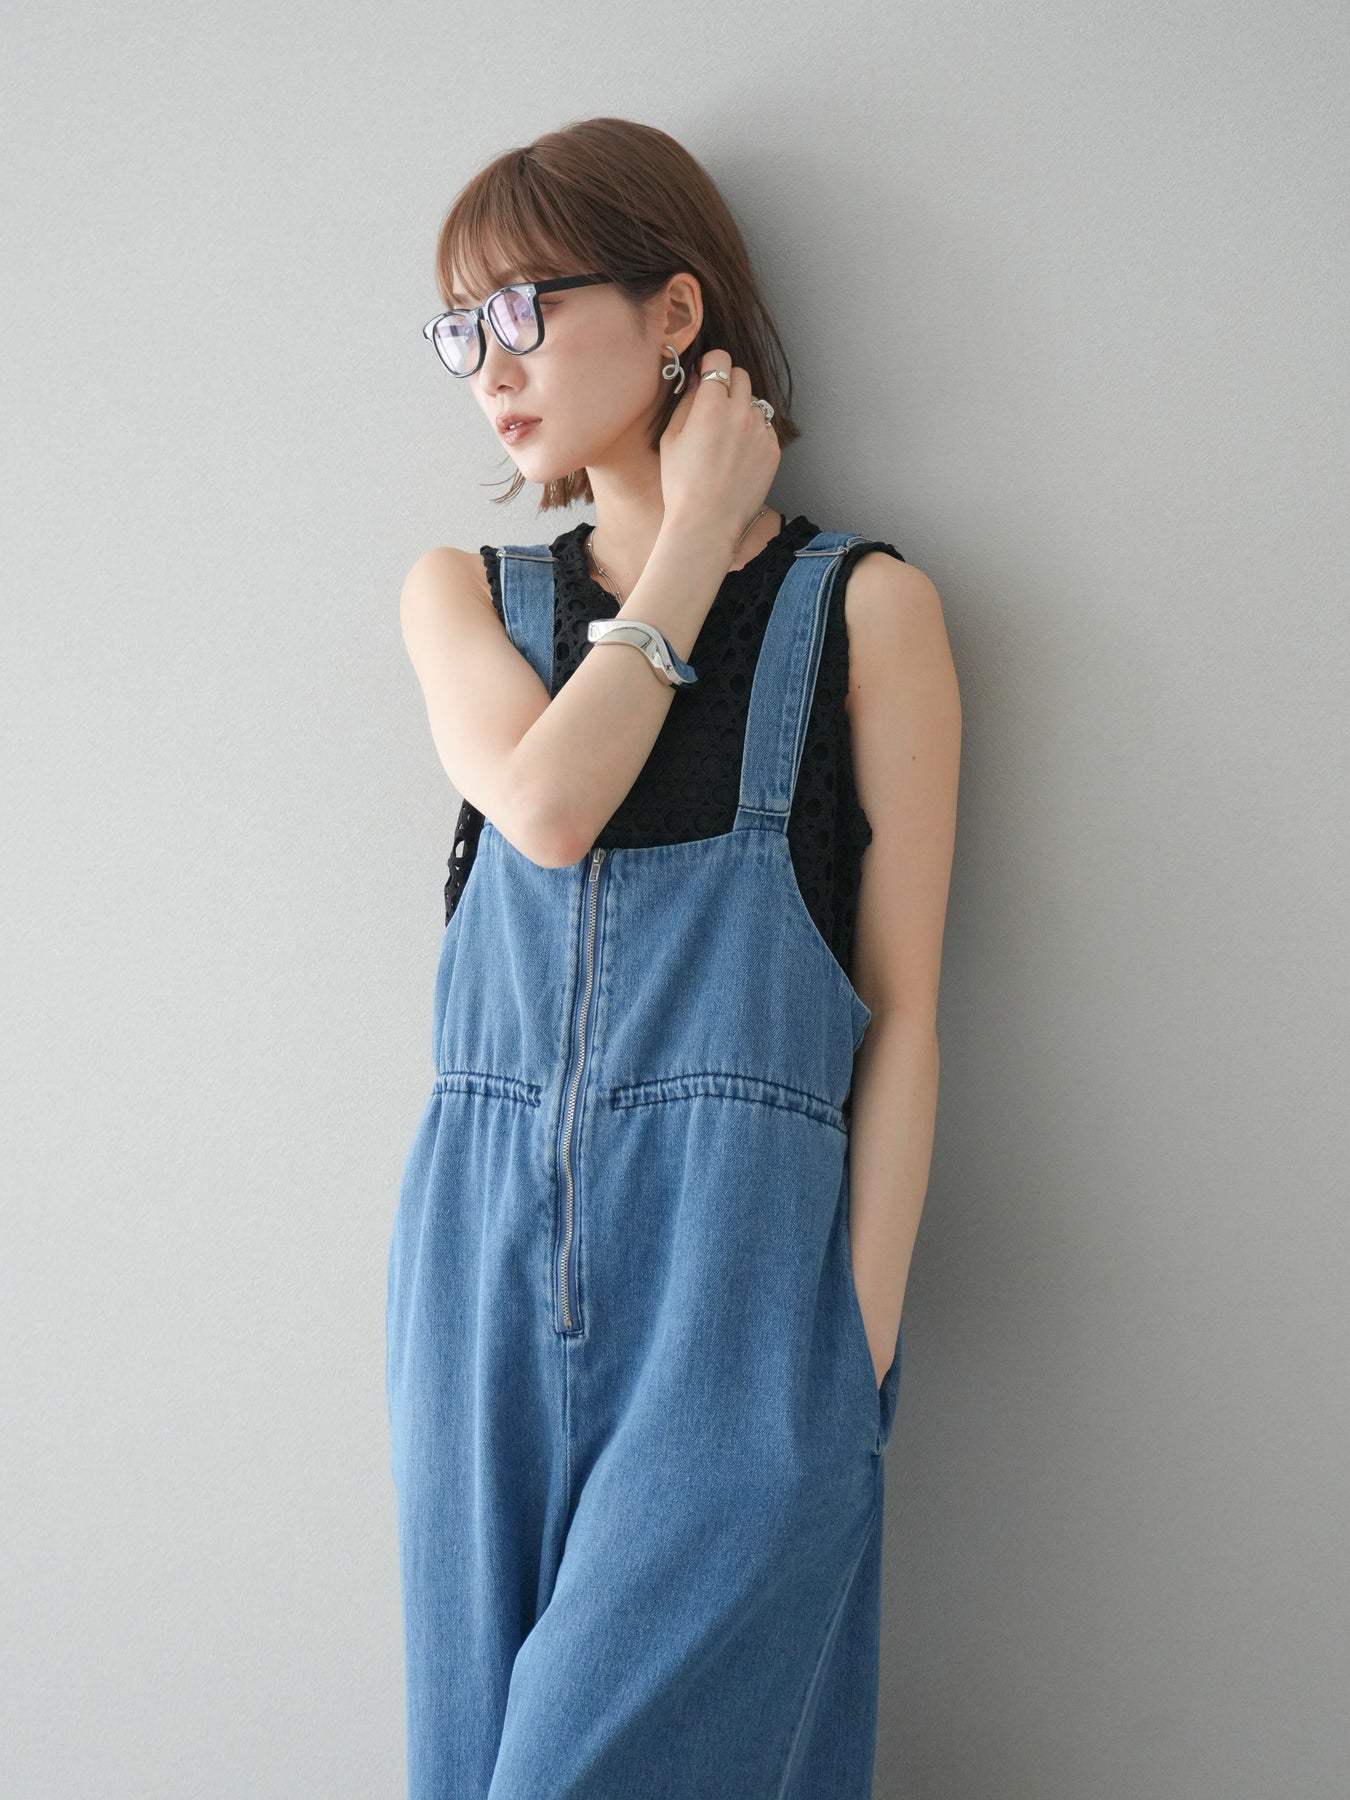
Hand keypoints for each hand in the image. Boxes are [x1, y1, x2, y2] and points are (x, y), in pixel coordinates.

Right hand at [658, 349, 781, 556]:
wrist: (707, 522)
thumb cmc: (682, 483)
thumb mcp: (671, 438)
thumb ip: (686, 401)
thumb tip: (699, 380)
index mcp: (712, 404)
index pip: (721, 359)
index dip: (711, 365)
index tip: (706, 375)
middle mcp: (741, 411)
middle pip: (742, 376)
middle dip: (728, 383)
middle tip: (715, 404)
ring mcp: (761, 430)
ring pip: (755, 403)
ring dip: (742, 409)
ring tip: (727, 436)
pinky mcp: (773, 449)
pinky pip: (765, 428)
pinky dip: (754, 432)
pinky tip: (738, 454)